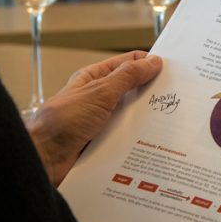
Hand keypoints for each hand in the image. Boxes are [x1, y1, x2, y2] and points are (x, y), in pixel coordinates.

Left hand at [26, 51, 163, 185]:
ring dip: (146, 119)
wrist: (44, 160)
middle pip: (132, 90)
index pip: (127, 64)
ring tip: (169, 120)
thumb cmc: (61, 122)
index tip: (171, 69)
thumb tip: (152, 62)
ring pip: (132, 115)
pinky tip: (154, 141)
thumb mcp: (99, 93)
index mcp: (94, 79)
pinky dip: (139, 138)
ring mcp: (102, 121)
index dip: (148, 63)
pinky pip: (127, 137)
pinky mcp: (104, 143)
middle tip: (176, 96)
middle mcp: (98, 99)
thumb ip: (127, 77)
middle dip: (152, 92)